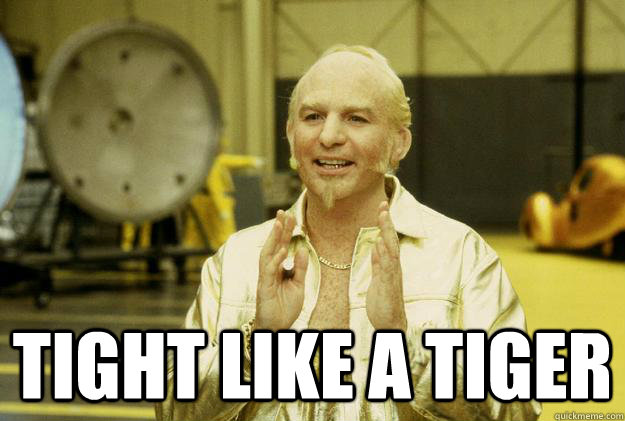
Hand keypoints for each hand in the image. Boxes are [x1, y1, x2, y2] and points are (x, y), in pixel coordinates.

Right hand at [256, 210, 308, 330]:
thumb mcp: (298, 285)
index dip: (285, 231)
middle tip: (282, 212)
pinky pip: (268, 271)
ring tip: (279, 225)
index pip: (281, 245)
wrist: (277, 327)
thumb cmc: (285, 307)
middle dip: (277, 229)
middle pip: (272, 245)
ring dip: (273, 239)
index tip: (290, 216)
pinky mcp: (263, 287)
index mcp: (278, 268)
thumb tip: (301, 249)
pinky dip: (274, 260)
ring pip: (266, 254)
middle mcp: (270, 270)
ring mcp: (265, 278)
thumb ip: (299, 268)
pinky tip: (281, 251)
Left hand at [366, 201, 406, 330]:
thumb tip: (376, 246)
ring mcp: (392, 275)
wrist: (391, 324)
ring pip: (391, 249)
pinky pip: (387, 266)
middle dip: (387, 222)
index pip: (388, 239)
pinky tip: (380, 243)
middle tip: (383, 204)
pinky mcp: (388, 285)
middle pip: (391, 240)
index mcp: (390, 265)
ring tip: (383, 215)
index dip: (385, 223)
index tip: (382, 207)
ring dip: (387, 232)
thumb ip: (378, 263)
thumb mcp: (378, 279)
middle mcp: (393, 267)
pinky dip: (384, 254)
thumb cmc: (384, 303)